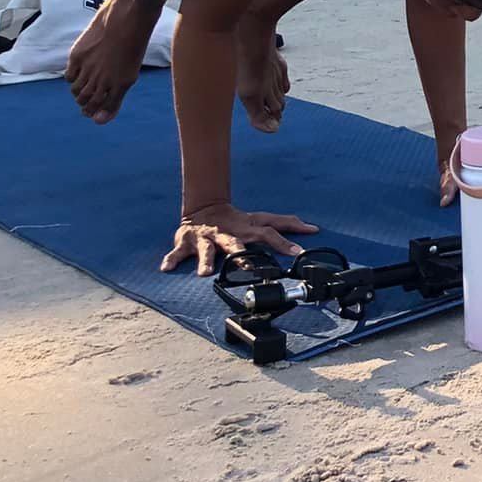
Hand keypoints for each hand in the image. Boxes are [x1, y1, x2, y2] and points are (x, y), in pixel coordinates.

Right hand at [159, 204, 318, 274]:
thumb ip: (286, 223)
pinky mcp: (187, 241)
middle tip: (248, 265)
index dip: (284, 242)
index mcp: (247, 229)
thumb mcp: (261, 220)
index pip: (269, 233)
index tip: (298, 253)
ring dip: (206, 261)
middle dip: (242, 254)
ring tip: (205, 273)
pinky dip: (171, 259)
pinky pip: (177, 252)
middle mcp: (228, 233)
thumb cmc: (238, 220)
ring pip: (207, 250)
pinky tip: (166, 269)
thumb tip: (315, 228)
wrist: (205, 208)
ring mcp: (207, 238)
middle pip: (237, 243)